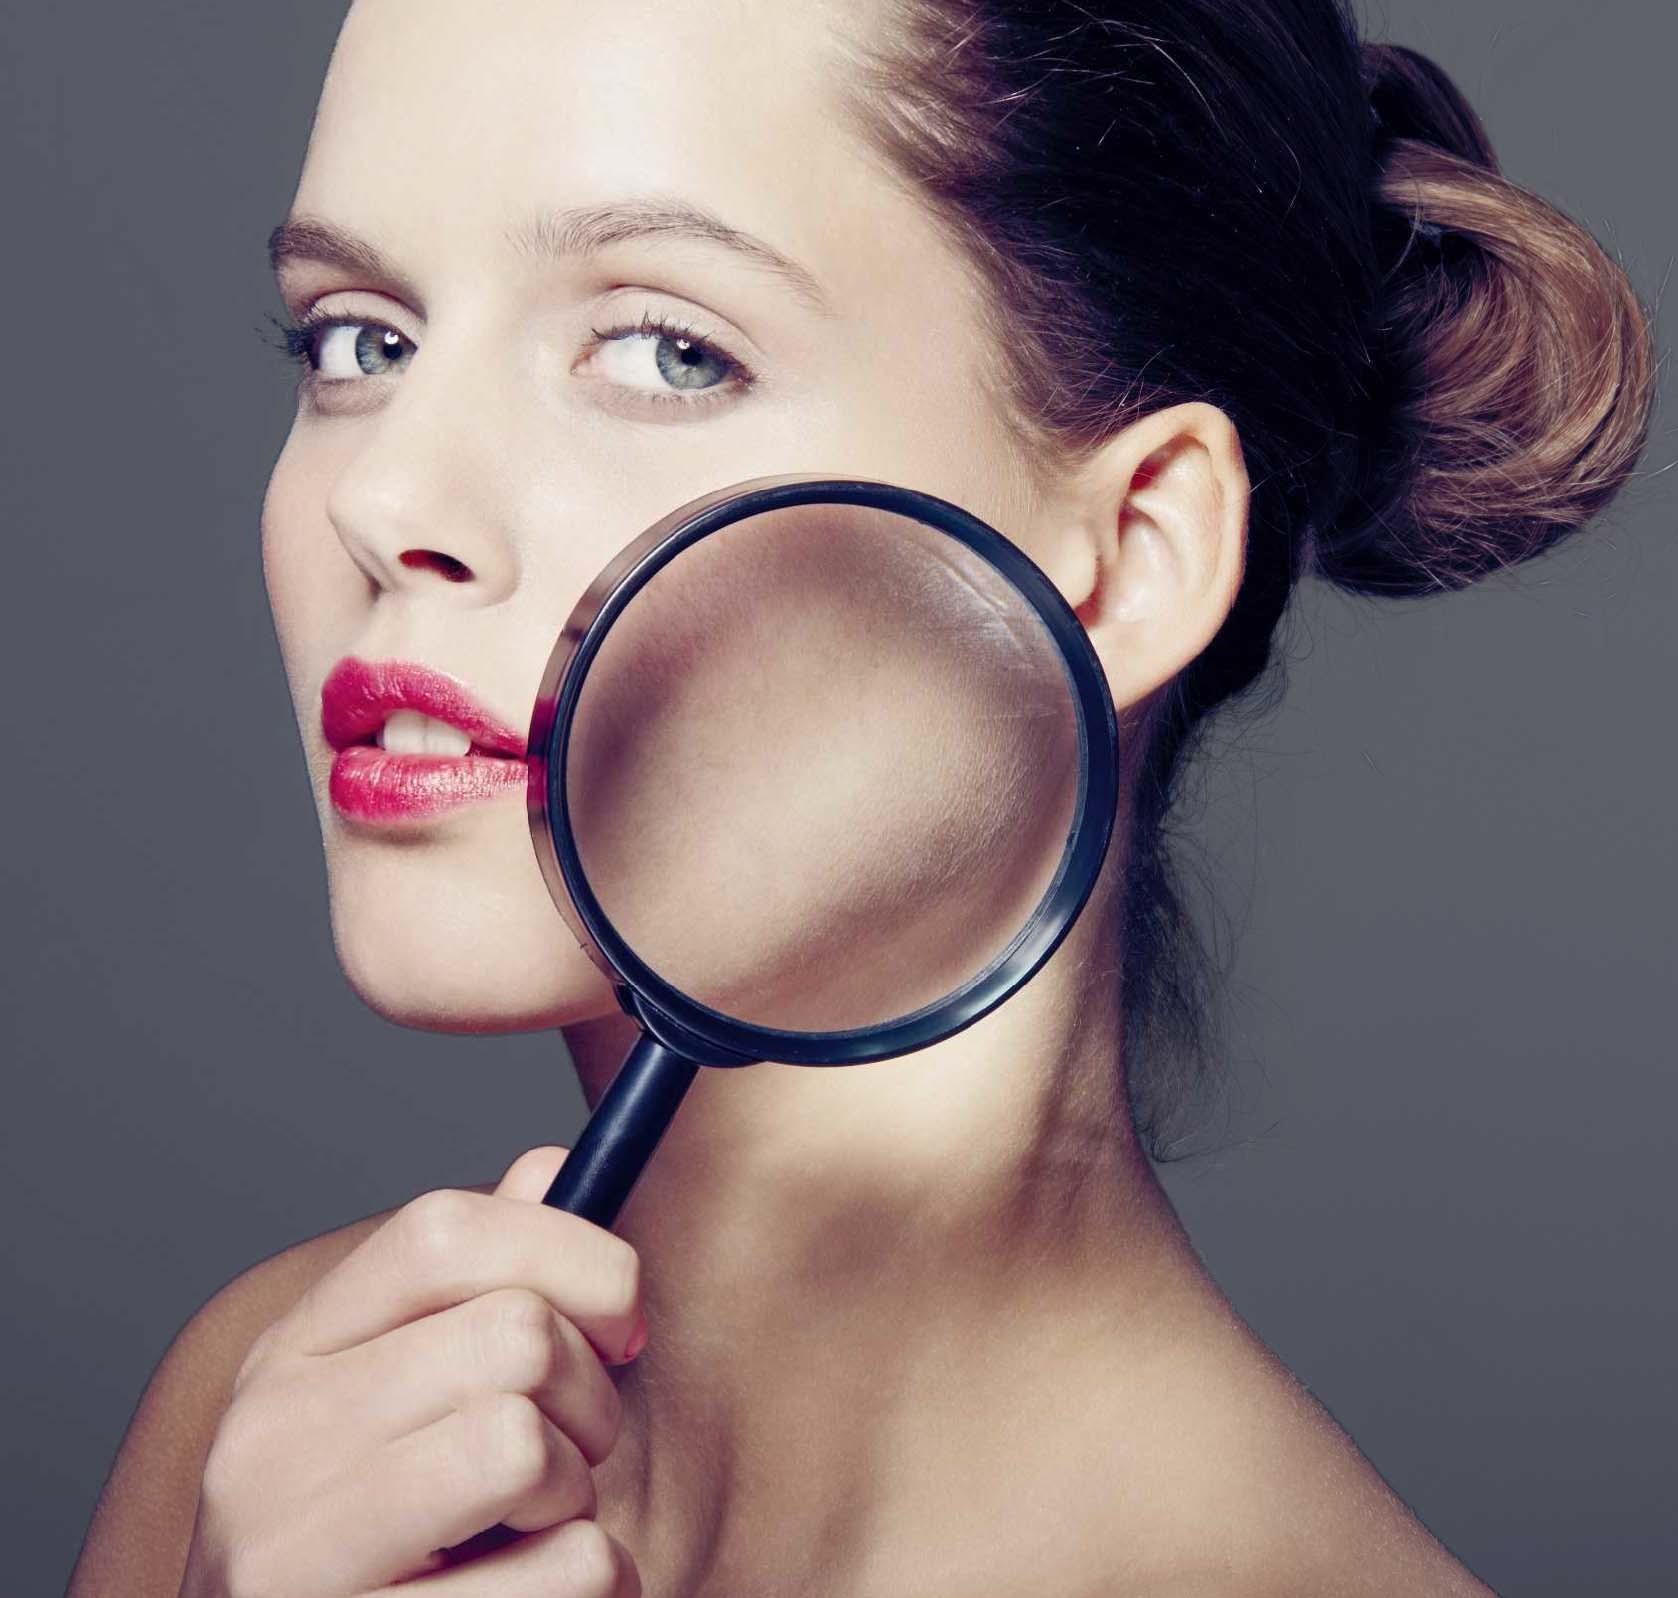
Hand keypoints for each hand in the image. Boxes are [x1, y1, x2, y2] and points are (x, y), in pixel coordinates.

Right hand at [176, 1146, 643, 1596]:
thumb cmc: (384, 1541)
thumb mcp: (404, 1398)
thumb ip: (475, 1285)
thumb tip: (547, 1165)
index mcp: (294, 1351)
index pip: (443, 1230)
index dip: (570, 1253)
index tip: (619, 1321)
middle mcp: (270, 1436)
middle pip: (515, 1333)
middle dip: (587, 1400)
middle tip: (566, 1458)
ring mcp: (291, 1551)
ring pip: (523, 1445)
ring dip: (575, 1497)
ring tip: (530, 1530)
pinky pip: (562, 1575)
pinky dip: (596, 1584)